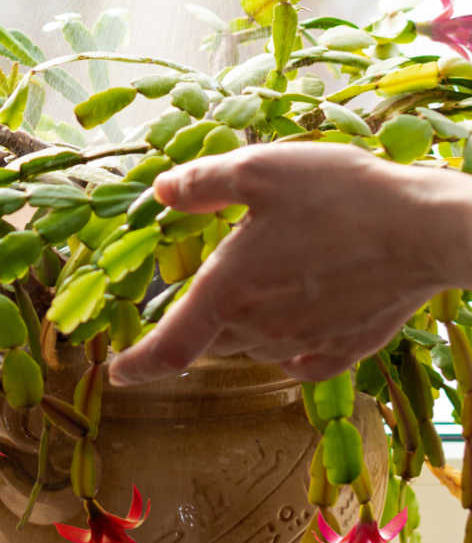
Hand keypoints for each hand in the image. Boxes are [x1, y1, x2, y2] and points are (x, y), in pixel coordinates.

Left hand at [108, 143, 471, 384]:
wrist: (426, 230)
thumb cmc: (339, 195)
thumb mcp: (258, 170)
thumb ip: (202, 183)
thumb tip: (161, 192)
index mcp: (229, 290)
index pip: (170, 346)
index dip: (138, 365)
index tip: (116, 372)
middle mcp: (261, 327)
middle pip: (211, 344)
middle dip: (195, 328)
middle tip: (196, 299)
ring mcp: (306, 342)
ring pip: (254, 350)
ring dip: (241, 331)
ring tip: (255, 292)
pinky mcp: (347, 348)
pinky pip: (302, 361)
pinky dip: (287, 349)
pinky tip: (295, 329)